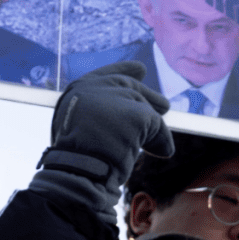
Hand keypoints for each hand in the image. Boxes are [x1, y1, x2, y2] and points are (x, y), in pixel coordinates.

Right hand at [33, 61, 172, 222]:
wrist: (76, 170)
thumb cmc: (74, 158)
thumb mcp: (77, 127)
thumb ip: (96, 116)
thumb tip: (128, 121)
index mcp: (78, 91)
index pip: (106, 75)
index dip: (124, 70)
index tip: (140, 69)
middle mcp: (95, 88)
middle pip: (129, 88)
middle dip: (148, 97)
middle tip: (164, 105)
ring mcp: (115, 99)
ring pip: (143, 109)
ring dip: (151, 127)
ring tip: (159, 143)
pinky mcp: (136, 115)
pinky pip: (157, 126)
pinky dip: (161, 140)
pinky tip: (163, 151)